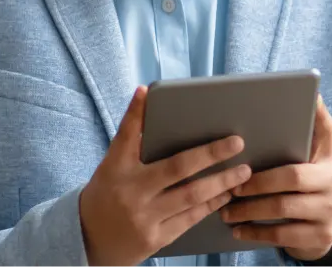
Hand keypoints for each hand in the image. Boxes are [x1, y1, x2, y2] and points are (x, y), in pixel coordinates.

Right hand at [79, 86, 254, 266]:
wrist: (89, 240)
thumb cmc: (107, 196)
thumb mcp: (111, 168)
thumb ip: (131, 143)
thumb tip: (145, 98)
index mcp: (116, 169)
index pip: (125, 136)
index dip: (135, 113)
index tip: (147, 92)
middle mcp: (131, 192)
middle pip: (177, 168)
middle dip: (210, 154)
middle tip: (237, 143)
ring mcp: (144, 217)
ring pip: (191, 196)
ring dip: (221, 182)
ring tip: (243, 171)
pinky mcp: (155, 238)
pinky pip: (190, 218)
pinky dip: (210, 205)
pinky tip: (226, 194)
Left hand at [222, 96, 331, 261]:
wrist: (321, 231)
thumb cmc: (302, 190)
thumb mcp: (304, 164)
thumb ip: (292, 143)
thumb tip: (268, 112)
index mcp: (329, 156)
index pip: (325, 130)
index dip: (317, 113)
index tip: (307, 96)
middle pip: (293, 176)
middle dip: (257, 181)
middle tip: (232, 185)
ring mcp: (331, 209)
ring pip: (283, 207)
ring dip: (249, 209)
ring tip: (227, 210)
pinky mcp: (322, 235)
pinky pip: (282, 234)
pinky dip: (255, 232)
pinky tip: (238, 230)